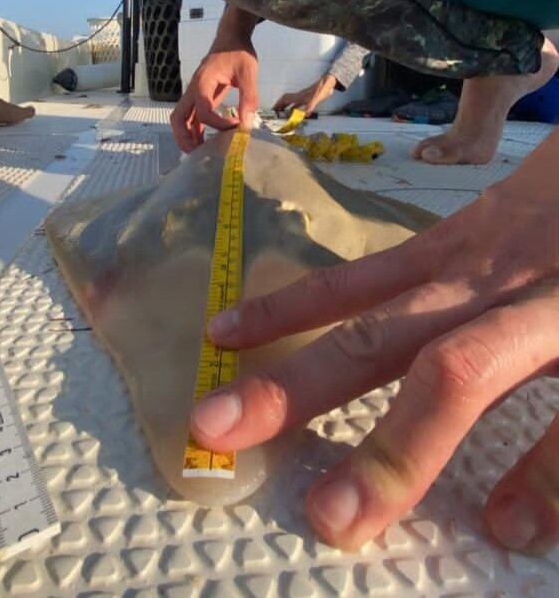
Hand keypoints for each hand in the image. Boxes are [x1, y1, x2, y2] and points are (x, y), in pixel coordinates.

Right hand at [171, 4, 259, 151]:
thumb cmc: (238, 52)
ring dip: (187, 136)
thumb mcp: (248, 72)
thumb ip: (248, 97)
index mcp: (202, 83)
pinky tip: (207, 141)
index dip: (218, 124)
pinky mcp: (201, 96)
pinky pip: (192, 116)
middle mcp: (193, 89)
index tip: (237, 128)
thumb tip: (247, 124)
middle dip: (185, 137)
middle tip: (198, 154)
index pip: (203, 110)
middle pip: (178, 117)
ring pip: (181, 118)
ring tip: (200, 153)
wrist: (231, 37)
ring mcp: (195, 93)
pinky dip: (195, 130)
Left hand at [189, 129, 558, 552]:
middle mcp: (494, 278)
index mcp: (472, 248)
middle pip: (379, 333)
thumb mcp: (522, 214)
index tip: (218, 333)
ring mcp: (551, 308)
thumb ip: (465, 259)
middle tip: (217, 428)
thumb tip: (399, 305)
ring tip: (334, 519)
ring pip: (458, 373)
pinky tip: (510, 529)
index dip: (286, 308)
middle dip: (297, 385)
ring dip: (394, 448)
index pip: (359, 280)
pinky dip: (549, 473)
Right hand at [273, 74, 336, 115]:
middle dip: (279, 105)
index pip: (285, 99)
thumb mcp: (317, 98)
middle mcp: (299, 95)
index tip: (274, 109)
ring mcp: (303, 96)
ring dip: (286, 106)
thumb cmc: (323, 88)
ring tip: (282, 112)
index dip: (279, 104)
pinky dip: (293, 107)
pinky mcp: (307, 97)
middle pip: (286, 100)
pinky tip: (295, 111)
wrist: (328, 82)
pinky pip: (297, 102)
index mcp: (300, 96)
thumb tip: (305, 114)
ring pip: (291, 101)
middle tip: (275, 112)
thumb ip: (310, 106)